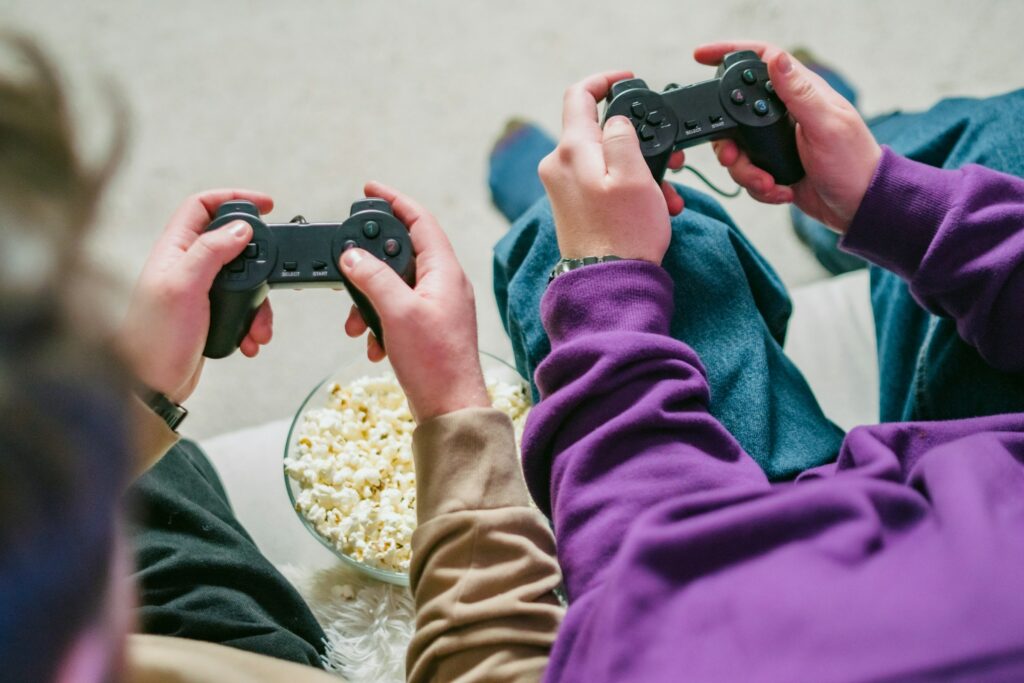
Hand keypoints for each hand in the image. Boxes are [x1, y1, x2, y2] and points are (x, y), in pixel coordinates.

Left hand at [119, 190, 274, 403]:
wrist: (151, 386)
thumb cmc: (155, 339)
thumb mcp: (185, 287)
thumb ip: (211, 252)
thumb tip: (241, 228)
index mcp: (174, 250)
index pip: (202, 206)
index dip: (233, 198)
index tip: (266, 204)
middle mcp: (186, 266)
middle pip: (231, 242)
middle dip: (258, 260)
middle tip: (275, 269)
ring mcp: (198, 291)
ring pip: (242, 280)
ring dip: (259, 302)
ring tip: (259, 325)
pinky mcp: (209, 315)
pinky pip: (242, 308)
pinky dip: (253, 323)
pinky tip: (250, 339)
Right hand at [338, 181, 488, 423]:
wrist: (450, 408)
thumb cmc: (435, 362)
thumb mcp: (397, 312)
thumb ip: (373, 278)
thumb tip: (351, 256)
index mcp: (445, 271)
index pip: (420, 220)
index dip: (395, 200)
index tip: (369, 189)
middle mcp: (445, 284)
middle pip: (402, 252)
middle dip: (370, 263)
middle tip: (347, 266)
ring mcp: (437, 306)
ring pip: (395, 285)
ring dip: (369, 299)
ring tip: (355, 322)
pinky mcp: (428, 328)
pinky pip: (397, 311)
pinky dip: (379, 321)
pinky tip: (372, 343)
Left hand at [538, 71, 684, 263]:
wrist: (610, 285)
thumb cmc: (625, 234)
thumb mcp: (635, 174)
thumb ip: (624, 135)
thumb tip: (616, 120)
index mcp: (571, 151)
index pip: (578, 95)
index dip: (605, 81)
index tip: (629, 80)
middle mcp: (559, 167)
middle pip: (600, 132)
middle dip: (640, 140)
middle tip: (672, 155)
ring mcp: (564, 189)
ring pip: (608, 161)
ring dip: (643, 171)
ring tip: (670, 194)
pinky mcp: (574, 209)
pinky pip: (604, 185)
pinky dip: (632, 189)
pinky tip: (657, 207)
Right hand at [695, 41, 881, 232]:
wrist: (857, 207)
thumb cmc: (853, 163)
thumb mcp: (826, 125)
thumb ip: (799, 93)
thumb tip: (776, 59)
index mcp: (801, 93)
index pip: (762, 60)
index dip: (729, 53)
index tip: (702, 56)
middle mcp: (785, 113)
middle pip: (735, 113)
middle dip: (729, 141)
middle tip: (734, 157)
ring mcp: (777, 140)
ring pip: (737, 148)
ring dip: (746, 171)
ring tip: (768, 182)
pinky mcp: (773, 165)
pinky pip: (748, 173)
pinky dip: (758, 186)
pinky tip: (780, 190)